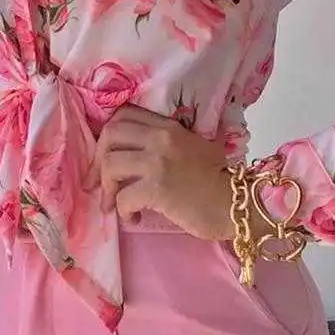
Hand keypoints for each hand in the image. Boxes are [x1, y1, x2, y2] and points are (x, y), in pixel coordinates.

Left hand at [88, 104, 233, 240]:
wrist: (236, 204)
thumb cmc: (217, 181)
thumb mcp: (195, 147)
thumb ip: (167, 143)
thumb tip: (133, 155)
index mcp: (169, 126)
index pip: (124, 114)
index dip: (107, 135)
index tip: (106, 156)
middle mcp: (161, 138)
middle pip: (110, 135)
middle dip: (98, 162)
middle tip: (99, 184)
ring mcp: (158, 162)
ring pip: (110, 164)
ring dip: (107, 189)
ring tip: (114, 206)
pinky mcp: (158, 188)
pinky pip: (123, 197)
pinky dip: (122, 212)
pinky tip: (133, 219)